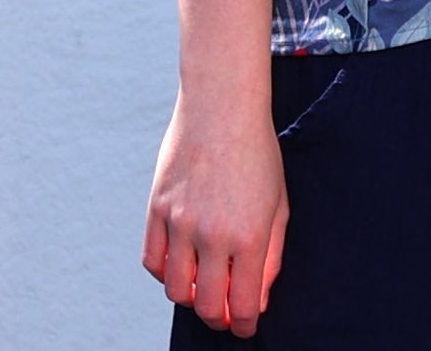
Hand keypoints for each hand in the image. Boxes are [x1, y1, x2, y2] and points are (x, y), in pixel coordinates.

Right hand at [142, 90, 287, 337]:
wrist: (222, 106)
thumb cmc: (257, 154)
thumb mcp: (278, 205)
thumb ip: (270, 257)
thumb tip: (255, 301)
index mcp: (249, 236)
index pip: (242, 307)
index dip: (244, 325)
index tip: (245, 324)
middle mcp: (212, 234)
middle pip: (206, 306)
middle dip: (218, 316)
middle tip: (225, 309)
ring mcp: (180, 222)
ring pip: (175, 290)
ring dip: (191, 296)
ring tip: (203, 283)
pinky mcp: (157, 208)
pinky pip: (153, 261)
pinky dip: (165, 271)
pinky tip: (181, 261)